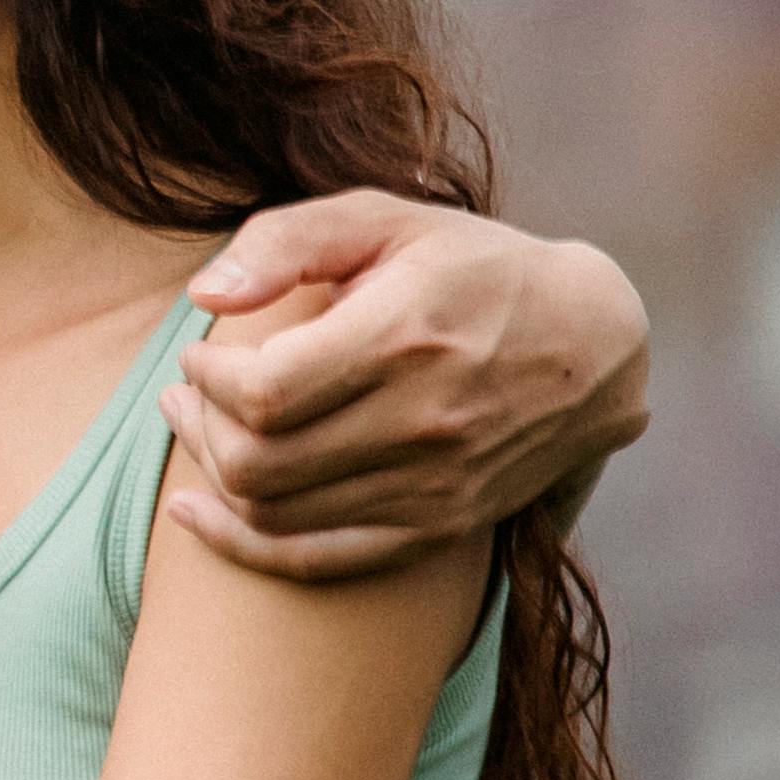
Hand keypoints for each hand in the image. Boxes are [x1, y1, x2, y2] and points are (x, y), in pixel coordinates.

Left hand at [164, 194, 650, 580]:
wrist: (596, 343)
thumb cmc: (474, 267)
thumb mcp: (387, 219)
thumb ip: (287, 241)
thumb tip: (204, 294)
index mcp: (405, 338)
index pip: (263, 391)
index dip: (206, 377)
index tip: (199, 352)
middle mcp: (422, 424)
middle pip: (259, 460)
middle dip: (197, 424)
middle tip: (183, 390)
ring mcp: (436, 487)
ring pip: (276, 513)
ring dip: (213, 475)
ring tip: (197, 426)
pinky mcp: (442, 527)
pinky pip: (320, 561)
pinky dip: (245, 547)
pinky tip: (195, 514)